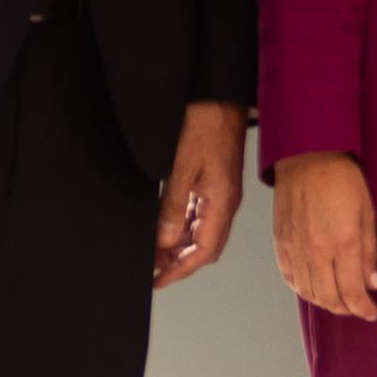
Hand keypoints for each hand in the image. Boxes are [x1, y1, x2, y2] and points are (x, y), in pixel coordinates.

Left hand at [155, 104, 248, 287]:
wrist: (219, 95)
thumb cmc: (206, 123)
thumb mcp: (182, 166)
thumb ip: (173, 206)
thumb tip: (163, 241)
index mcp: (221, 202)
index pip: (203, 251)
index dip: (180, 270)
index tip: (158, 281)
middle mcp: (224, 202)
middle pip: (205, 247)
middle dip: (179, 263)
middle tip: (152, 271)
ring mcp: (220, 193)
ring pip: (201, 233)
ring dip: (179, 247)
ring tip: (154, 253)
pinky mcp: (214, 183)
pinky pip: (199, 216)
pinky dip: (181, 228)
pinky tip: (165, 228)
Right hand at [273, 150, 376, 321]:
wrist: (308, 157)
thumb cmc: (343, 179)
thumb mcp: (368, 213)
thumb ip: (370, 252)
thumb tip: (373, 283)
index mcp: (343, 242)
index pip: (352, 291)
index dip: (363, 308)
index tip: (372, 313)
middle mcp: (316, 250)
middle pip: (329, 297)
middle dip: (346, 309)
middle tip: (358, 309)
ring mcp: (295, 248)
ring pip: (307, 291)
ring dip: (325, 302)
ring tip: (339, 301)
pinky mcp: (280, 242)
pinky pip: (289, 277)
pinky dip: (302, 289)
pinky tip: (314, 289)